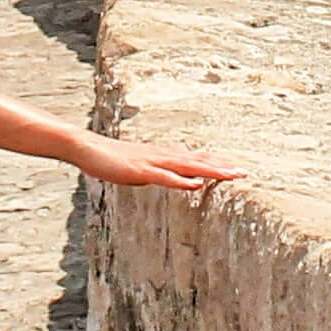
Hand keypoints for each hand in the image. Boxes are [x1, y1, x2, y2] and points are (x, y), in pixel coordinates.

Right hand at [81, 141, 234, 191]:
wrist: (86, 147)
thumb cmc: (111, 160)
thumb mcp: (142, 171)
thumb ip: (163, 175)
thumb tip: (186, 181)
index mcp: (163, 156)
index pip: (196, 160)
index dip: (218, 165)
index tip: (238, 171)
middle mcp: (162, 156)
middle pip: (198, 161)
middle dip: (222, 167)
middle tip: (245, 173)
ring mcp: (152, 162)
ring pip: (187, 167)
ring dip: (210, 170)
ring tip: (231, 175)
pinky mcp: (139, 170)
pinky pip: (163, 176)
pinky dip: (181, 180)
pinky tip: (196, 184)